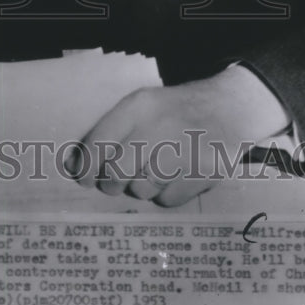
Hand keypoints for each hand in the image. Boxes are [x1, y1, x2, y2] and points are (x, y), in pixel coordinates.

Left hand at [69, 67, 289, 206]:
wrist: (230, 108)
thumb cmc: (176, 110)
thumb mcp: (145, 104)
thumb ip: (112, 130)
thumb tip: (74, 165)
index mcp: (140, 105)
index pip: (99, 142)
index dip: (85, 166)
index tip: (82, 177)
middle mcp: (159, 127)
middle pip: (116, 172)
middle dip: (110, 183)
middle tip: (114, 182)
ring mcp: (183, 152)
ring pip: (141, 189)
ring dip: (141, 186)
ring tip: (152, 172)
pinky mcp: (203, 174)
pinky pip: (167, 200)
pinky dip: (165, 194)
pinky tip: (174, 176)